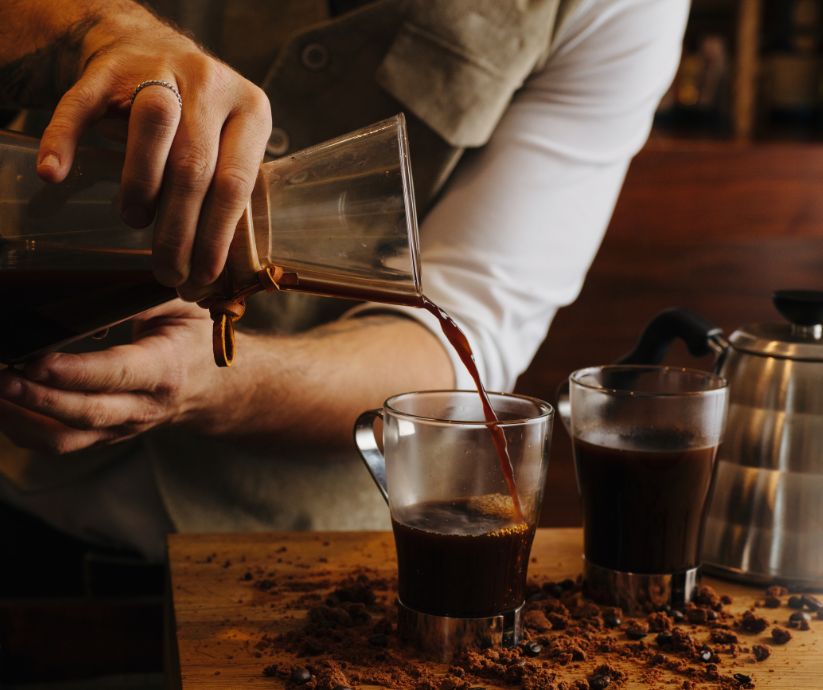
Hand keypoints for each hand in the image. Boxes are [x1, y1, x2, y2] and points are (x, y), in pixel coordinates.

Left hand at [0, 301, 220, 454]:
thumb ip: (141, 299)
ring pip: (65, 439)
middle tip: (0, 378)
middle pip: (86, 413)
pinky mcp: (104, 437)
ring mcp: (122, 428)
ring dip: (21, 421)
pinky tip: (4, 406)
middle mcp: (143, 406)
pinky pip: (58, 443)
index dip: (75, 372)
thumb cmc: (193, 341)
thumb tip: (91, 294)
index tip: (37, 361)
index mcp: (165, 370)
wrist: (213, 389)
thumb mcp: (181, 308)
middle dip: (37, 398)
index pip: (117, 374)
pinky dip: (22, 429)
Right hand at [35, 3, 271, 297]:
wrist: (147, 48)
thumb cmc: (195, 119)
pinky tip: (54, 174)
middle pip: (194, 166)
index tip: (202, 275)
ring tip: (134, 221)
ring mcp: (160, 69)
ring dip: (141, 184)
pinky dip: (64, 139)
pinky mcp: (108, 68)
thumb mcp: (227, 144)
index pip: (236, 182)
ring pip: (152, 125)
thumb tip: (213, 271)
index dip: (216, 235)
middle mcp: (212, 85)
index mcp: (251, 111)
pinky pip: (83, 105)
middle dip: (178, 229)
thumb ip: (225, 191)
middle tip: (166, 270)